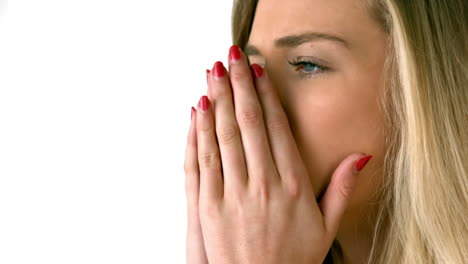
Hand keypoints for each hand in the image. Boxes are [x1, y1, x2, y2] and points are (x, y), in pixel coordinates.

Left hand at [185, 45, 372, 263]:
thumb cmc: (291, 259)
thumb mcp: (326, 227)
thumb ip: (341, 188)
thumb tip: (360, 156)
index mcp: (293, 186)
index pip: (276, 128)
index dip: (266, 96)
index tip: (259, 72)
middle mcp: (262, 185)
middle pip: (247, 123)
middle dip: (239, 85)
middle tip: (232, 58)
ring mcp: (232, 194)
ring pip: (222, 136)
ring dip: (217, 100)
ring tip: (214, 73)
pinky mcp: (208, 206)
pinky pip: (201, 161)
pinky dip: (198, 133)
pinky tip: (198, 111)